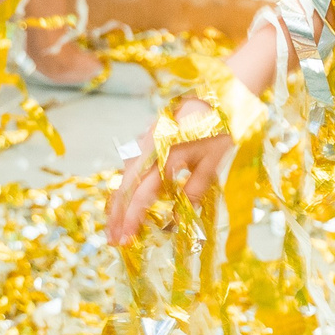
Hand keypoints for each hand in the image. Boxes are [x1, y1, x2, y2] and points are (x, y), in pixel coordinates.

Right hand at [104, 108, 234, 243]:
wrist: (221, 93)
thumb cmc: (221, 128)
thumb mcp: (213, 162)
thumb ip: (193, 191)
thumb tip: (176, 221)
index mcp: (165, 156)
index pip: (141, 195)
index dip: (131, 220)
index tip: (125, 241)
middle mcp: (149, 148)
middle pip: (125, 187)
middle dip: (116, 215)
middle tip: (112, 239)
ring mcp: (146, 140)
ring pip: (125, 175)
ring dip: (118, 200)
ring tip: (116, 224)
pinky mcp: (149, 135)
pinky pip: (131, 163)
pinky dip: (126, 184)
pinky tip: (127, 197)